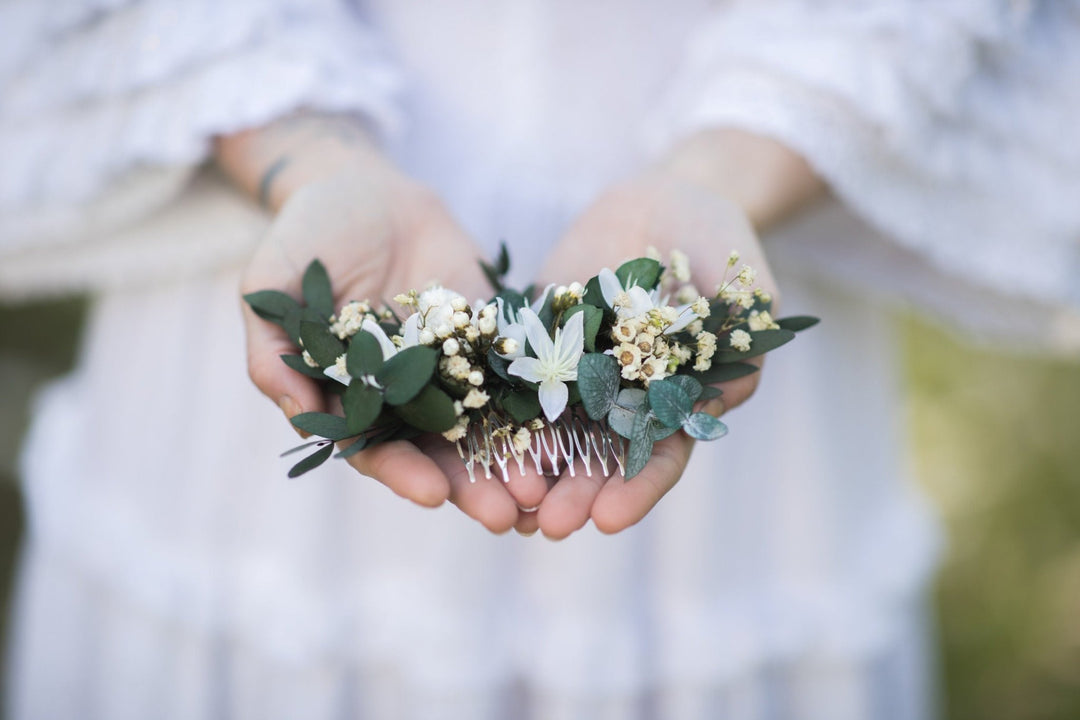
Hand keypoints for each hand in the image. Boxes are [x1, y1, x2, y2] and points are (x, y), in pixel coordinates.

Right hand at [223, 115, 547, 531]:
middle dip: (470, 487)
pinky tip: (567, 431)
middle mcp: (404, 395)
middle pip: (438, 453)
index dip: (402, 474)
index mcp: (350, 396)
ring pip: (485, 428)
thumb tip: (297, 416)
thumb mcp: (274, 282)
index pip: (374, 448)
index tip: (435, 495)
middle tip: (506, 516)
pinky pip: (518, 378)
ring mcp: (452, 370)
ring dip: (511, 463)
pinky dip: (540, 408)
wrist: (370, 189)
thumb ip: (273, 348)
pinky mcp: (489, 341)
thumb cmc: (310, 235)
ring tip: (544, 490)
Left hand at [524, 129, 823, 538]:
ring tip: (506, 507)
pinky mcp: (535, 343)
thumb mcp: (742, 282)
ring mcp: (576, 373)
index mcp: (676, 398)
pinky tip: (470, 449)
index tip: (610, 520)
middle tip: (550, 526)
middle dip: (576, 494)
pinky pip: (510, 383)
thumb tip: (723, 394)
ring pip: (548, 433)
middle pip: (598, 458)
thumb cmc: (715, 240)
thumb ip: (740, 334)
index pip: (660, 454)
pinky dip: (492, 418)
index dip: (637, 489)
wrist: (662, 200)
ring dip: (529, 472)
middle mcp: (623, 397)